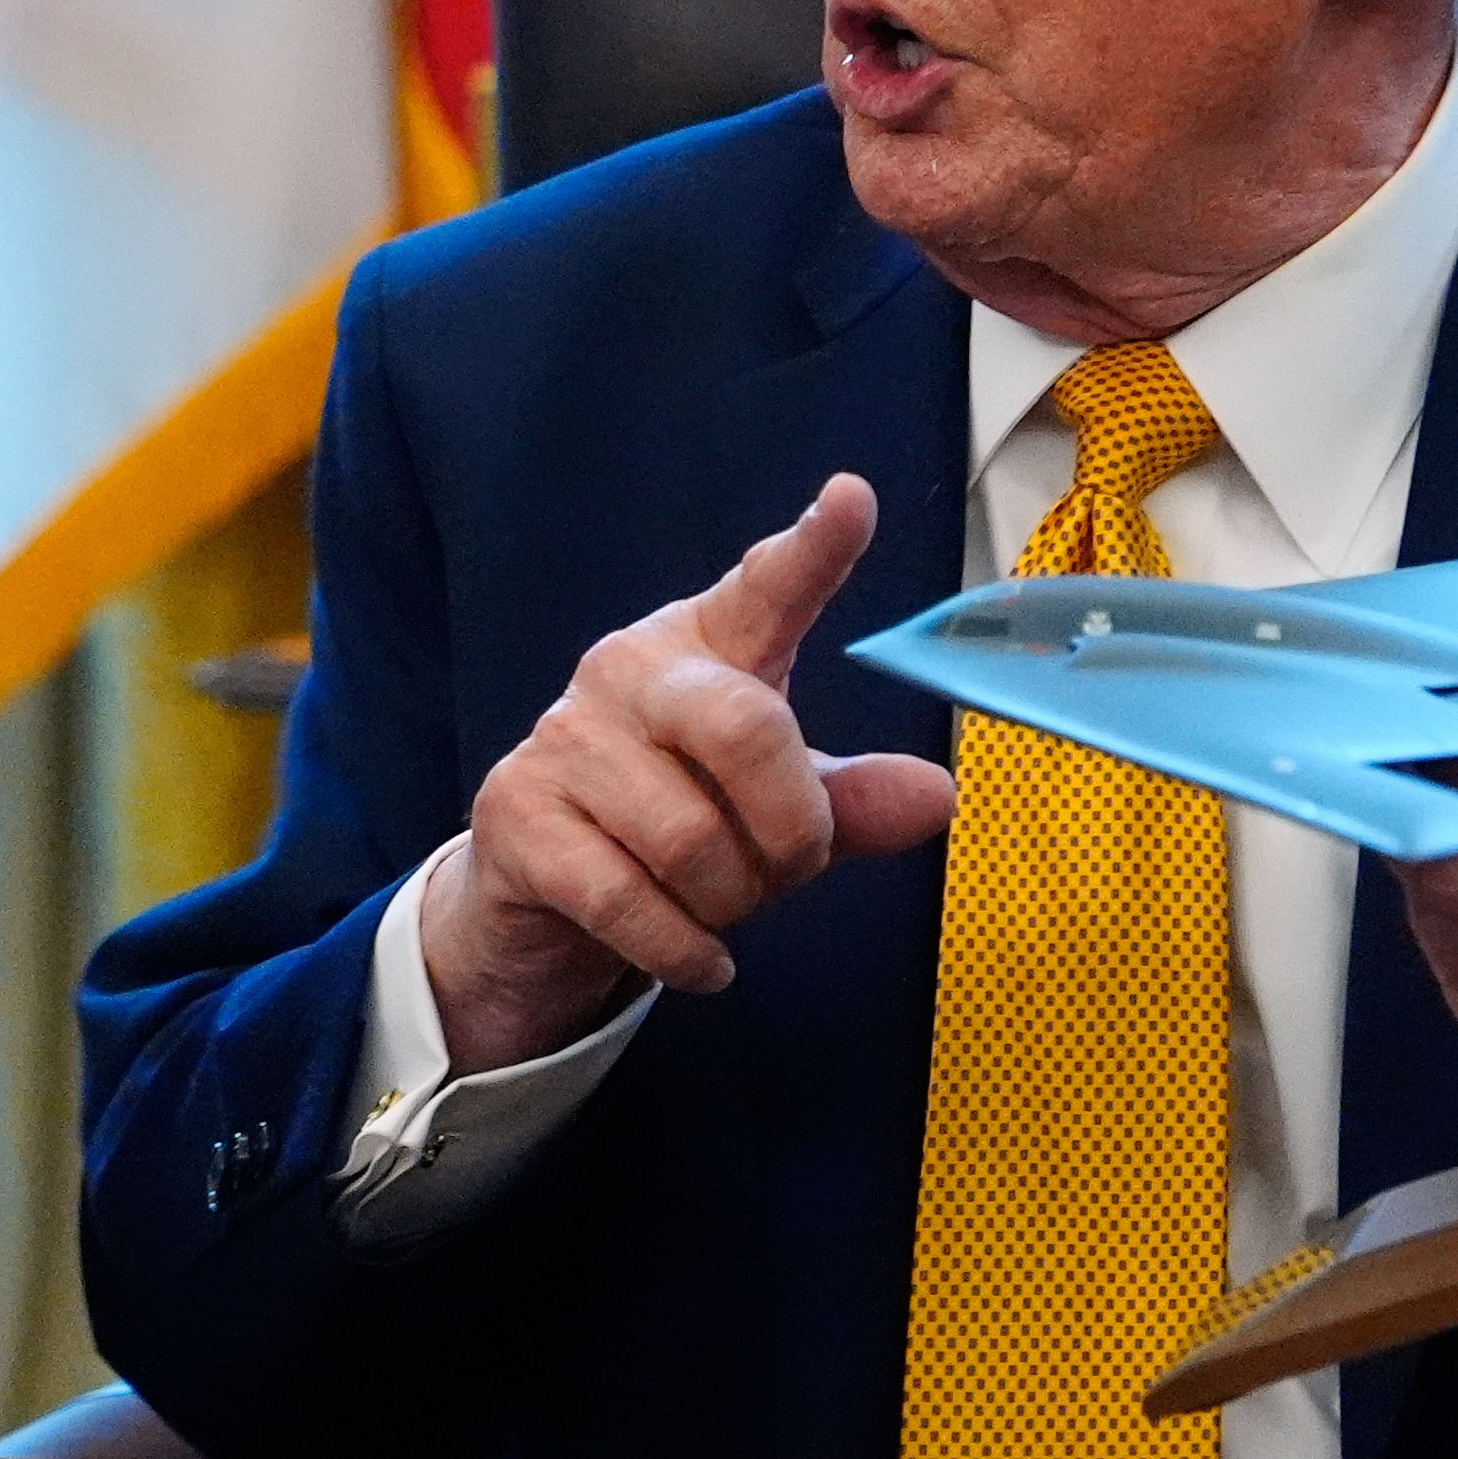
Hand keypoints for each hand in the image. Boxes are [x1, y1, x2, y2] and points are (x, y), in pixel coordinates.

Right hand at [420, 473, 957, 1072]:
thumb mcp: (777, 809)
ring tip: (722, 907)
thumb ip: (853, 801)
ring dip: (732, 902)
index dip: (814, 547)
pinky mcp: (519, 816)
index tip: (853, 498)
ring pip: (692, 839)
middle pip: (749, 732)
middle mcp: (632, 669)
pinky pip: (630, 901)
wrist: (544, 896)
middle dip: (795, 831)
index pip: (768, 586)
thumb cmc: (683, 823)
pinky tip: (700, 960)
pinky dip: (685, 950)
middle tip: (794, 868)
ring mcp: (565, 738)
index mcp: (709, 645)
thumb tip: (938, 796)